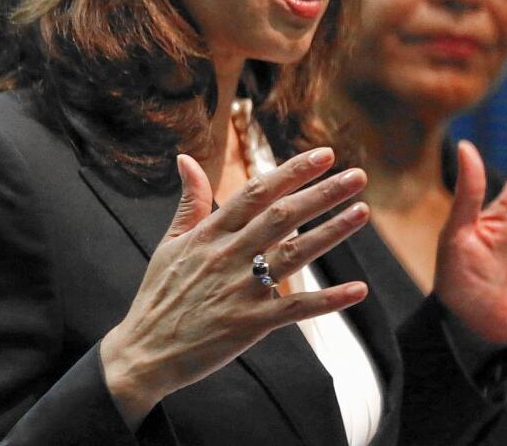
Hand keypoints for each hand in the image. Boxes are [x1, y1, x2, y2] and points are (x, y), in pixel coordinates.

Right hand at [100, 149, 369, 428]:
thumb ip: (189, 201)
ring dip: (332, 232)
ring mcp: (240, 290)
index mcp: (209, 233)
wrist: (145, 351)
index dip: (291, 172)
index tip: (323, 155)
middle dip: (322, 193)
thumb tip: (186, 158)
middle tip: (358, 176)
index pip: (256, 192)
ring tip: (362, 212)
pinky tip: (358, 290)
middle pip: (282, 217)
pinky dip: (328, 300)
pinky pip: (296, 309)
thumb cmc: (159, 295)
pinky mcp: (250, 323)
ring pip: (294, 254)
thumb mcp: (170, 242)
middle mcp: (227, 255)